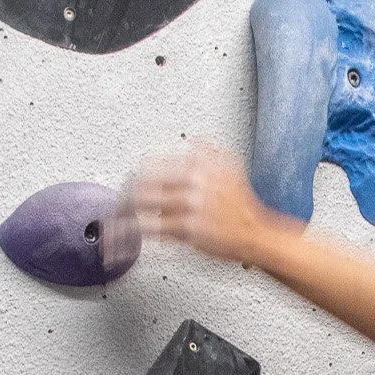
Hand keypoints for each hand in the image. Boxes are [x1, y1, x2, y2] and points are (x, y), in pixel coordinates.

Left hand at [129, 143, 301, 265]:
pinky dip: (136, 232)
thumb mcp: (231, 166)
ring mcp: (189, 208)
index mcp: (198, 165)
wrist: (257, 234)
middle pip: (141, 183)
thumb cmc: (243, 205)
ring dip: (124, 214)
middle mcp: (192, 183)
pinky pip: (153, 230)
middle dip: (124, 194)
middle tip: (118, 202)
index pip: (151, 163)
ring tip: (117, 220)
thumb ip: (208, 151)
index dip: (134, 174)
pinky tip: (130, 235)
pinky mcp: (188, 231)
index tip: (128, 182)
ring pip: (143, 207)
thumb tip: (190, 139)